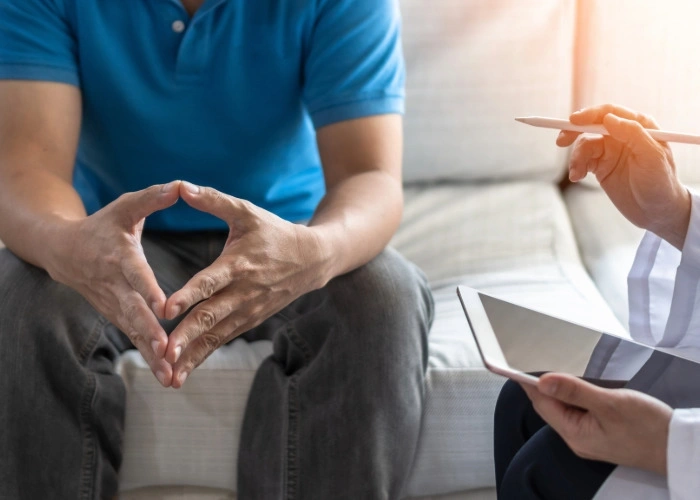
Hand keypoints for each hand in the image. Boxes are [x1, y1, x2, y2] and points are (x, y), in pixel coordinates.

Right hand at [47, 181, 180, 386]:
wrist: (65, 252)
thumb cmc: (103, 226)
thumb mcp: (125, 208)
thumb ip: (152, 198)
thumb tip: (180, 185)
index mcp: (119, 256)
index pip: (135, 274)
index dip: (148, 289)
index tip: (162, 306)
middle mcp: (115, 285)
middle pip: (133, 311)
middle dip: (149, 332)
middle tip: (166, 350)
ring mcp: (113, 304)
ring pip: (133, 331)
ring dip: (150, 354)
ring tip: (169, 375)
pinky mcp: (117, 316)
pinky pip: (134, 338)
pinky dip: (148, 358)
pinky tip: (166, 376)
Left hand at [163, 182, 327, 387]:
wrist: (312, 259)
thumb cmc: (274, 232)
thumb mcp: (246, 212)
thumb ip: (213, 200)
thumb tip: (180, 186)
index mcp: (239, 263)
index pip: (211, 282)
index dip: (189, 295)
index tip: (166, 310)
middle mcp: (243, 291)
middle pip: (212, 316)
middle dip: (187, 336)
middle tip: (164, 352)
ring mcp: (248, 310)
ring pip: (217, 335)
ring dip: (193, 355)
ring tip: (170, 374)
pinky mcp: (250, 320)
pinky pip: (224, 340)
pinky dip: (204, 356)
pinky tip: (183, 372)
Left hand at [521, 373, 672, 475]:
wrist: (677, 447)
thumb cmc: (649, 429)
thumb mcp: (609, 404)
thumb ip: (574, 391)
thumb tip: (543, 381)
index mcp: (575, 434)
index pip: (542, 404)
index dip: (529, 383)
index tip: (517, 365)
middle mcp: (577, 438)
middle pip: (550, 406)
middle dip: (545, 384)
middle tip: (539, 359)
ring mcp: (588, 436)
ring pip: (565, 407)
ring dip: (562, 389)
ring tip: (559, 368)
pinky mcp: (600, 432)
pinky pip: (578, 411)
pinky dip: (575, 396)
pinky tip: (580, 384)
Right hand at [557, 104, 690, 248]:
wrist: (656, 212)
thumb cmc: (661, 184)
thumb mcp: (652, 158)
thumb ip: (633, 134)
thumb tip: (609, 118)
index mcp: (640, 127)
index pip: (611, 113)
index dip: (590, 115)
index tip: (573, 121)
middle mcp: (623, 135)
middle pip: (592, 124)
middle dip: (574, 131)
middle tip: (561, 141)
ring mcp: (611, 150)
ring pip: (585, 144)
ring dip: (576, 157)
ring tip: (576, 174)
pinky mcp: (601, 165)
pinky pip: (582, 160)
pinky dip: (576, 167)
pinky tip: (576, 178)